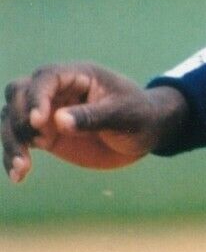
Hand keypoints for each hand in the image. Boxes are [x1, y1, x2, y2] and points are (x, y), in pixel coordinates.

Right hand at [3, 63, 183, 182]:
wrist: (147, 133)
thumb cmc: (140, 116)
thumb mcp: (125, 115)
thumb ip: (93, 117)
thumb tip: (57, 121)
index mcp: (77, 75)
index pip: (46, 78)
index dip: (37, 97)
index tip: (39, 121)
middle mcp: (56, 90)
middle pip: (18, 94)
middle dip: (19, 117)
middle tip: (34, 142)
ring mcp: (47, 112)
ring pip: (12, 118)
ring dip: (11, 141)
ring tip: (22, 168)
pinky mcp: (45, 134)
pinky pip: (20, 141)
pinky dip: (14, 156)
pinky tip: (18, 176)